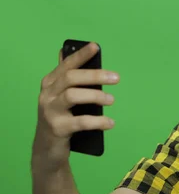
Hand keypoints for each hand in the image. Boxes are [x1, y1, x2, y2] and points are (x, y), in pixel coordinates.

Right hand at [33, 42, 119, 172]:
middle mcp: (47, 94)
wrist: (47, 147)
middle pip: (70, 78)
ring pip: (72, 96)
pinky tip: (110, 123)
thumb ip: (68, 76)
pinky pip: (80, 122)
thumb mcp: (62, 95)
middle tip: (116, 78)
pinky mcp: (57, 128)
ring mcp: (50, 111)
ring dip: (96, 96)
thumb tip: (71, 51)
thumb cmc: (60, 116)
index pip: (66, 65)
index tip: (96, 47)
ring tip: (111, 101)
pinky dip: (98, 121)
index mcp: (50, 83)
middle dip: (95, 75)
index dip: (81, 55)